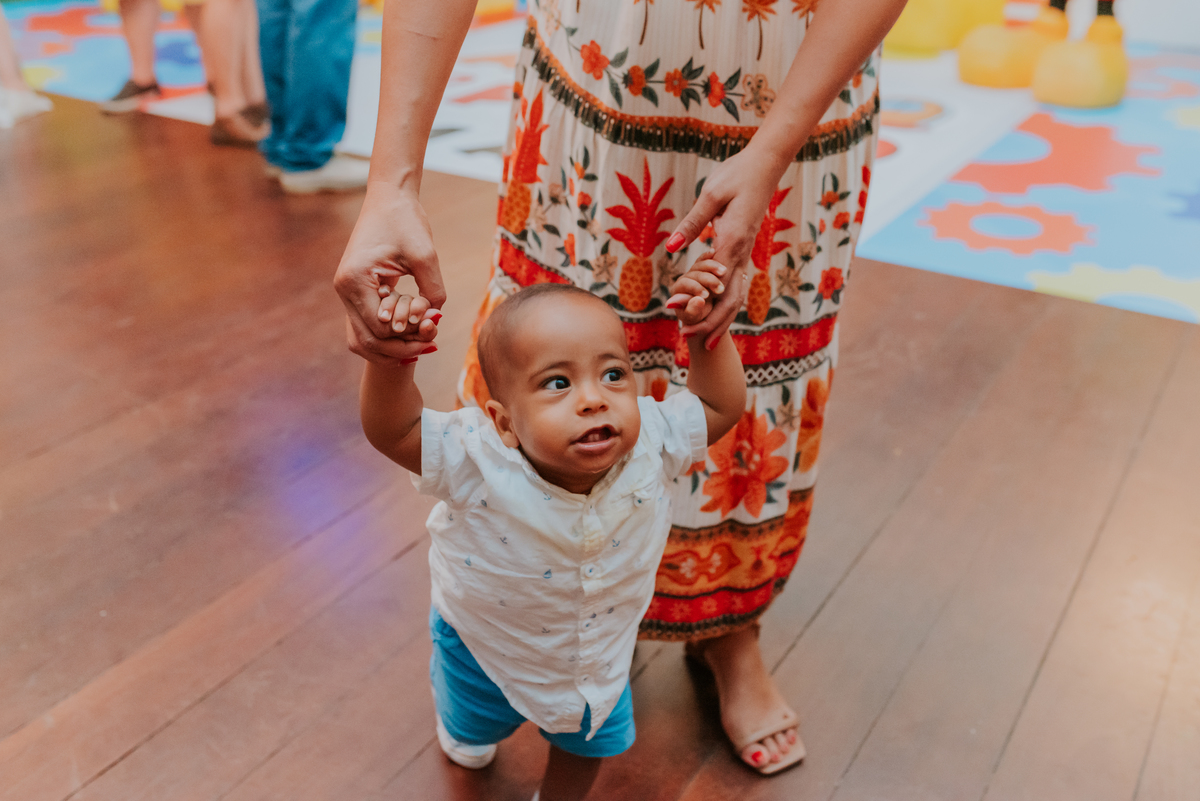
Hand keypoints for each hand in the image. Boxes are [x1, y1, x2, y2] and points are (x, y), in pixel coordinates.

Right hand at [334, 183, 447, 365]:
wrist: (389, 198)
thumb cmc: (406, 221)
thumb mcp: (425, 256)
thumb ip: (432, 290)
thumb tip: (435, 320)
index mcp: (356, 280)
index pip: (381, 329)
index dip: (409, 334)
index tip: (435, 325)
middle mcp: (344, 289)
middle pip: (369, 341)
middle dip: (401, 347)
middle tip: (431, 343)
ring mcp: (346, 291)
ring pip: (363, 338)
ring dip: (392, 345)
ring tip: (422, 341)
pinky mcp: (355, 290)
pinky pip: (366, 324)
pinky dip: (387, 334)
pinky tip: (411, 332)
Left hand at [664, 143, 791, 348]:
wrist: (765, 166)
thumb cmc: (736, 175)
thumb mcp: (710, 196)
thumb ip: (692, 223)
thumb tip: (671, 248)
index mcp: (732, 241)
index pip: (714, 282)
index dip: (697, 303)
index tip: (678, 316)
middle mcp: (742, 253)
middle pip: (730, 299)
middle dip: (711, 322)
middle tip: (689, 337)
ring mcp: (746, 253)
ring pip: (736, 295)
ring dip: (721, 318)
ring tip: (706, 339)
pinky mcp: (744, 250)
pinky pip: (737, 284)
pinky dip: (727, 304)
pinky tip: (715, 314)